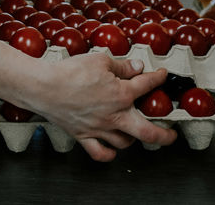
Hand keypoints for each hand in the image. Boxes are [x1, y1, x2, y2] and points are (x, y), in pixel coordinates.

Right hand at [22, 53, 176, 160]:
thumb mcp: (100, 60)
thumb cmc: (69, 73)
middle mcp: (113, 115)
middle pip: (147, 132)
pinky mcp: (83, 135)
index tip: (160, 75)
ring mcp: (98, 128)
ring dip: (134, 139)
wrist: (43, 86)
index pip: (147, 85)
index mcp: (120, 94)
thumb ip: (121, 66)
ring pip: (124, 142)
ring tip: (135, 133)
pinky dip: (108, 154)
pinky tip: (112, 149)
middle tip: (171, 134)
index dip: (158, 78)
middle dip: (164, 135)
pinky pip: (99, 152)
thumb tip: (136, 67)